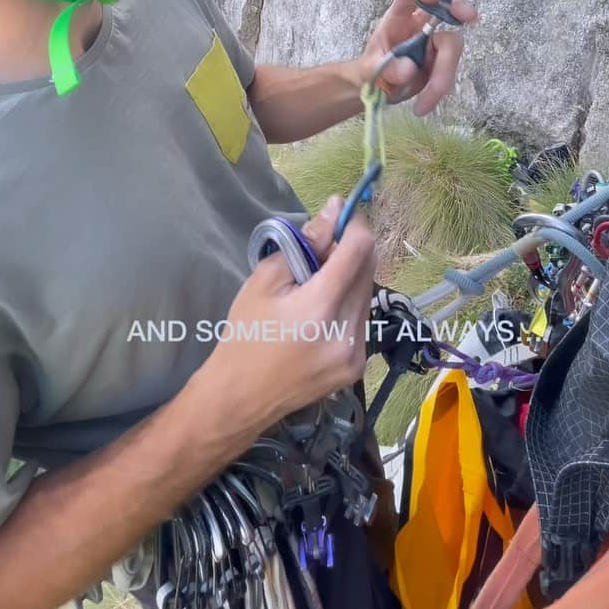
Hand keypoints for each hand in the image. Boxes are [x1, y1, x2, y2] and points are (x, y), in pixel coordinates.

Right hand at [191, 198, 374, 439]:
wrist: (239, 397)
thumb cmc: (245, 335)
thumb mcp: (265, 280)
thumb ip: (305, 244)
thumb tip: (334, 211)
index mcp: (322, 308)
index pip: (360, 250)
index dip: (353, 224)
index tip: (339, 213)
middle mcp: (349, 332)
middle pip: (369, 269)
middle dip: (350, 249)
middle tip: (320, 248)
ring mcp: (357, 354)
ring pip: (368, 293)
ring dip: (351, 276)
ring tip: (316, 282)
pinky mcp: (357, 367)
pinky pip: (362, 318)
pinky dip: (349, 303)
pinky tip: (321, 311)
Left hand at [359, 0, 477, 115]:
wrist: (377, 92)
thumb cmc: (371, 70)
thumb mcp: (370, 70)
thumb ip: (387, 68)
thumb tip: (409, 68)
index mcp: (398, 18)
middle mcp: (419, 26)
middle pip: (444, 13)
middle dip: (459, 12)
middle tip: (471, 15)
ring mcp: (433, 43)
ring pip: (451, 49)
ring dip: (442, 77)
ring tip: (423, 104)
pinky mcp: (441, 62)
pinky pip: (449, 72)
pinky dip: (439, 91)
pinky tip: (424, 105)